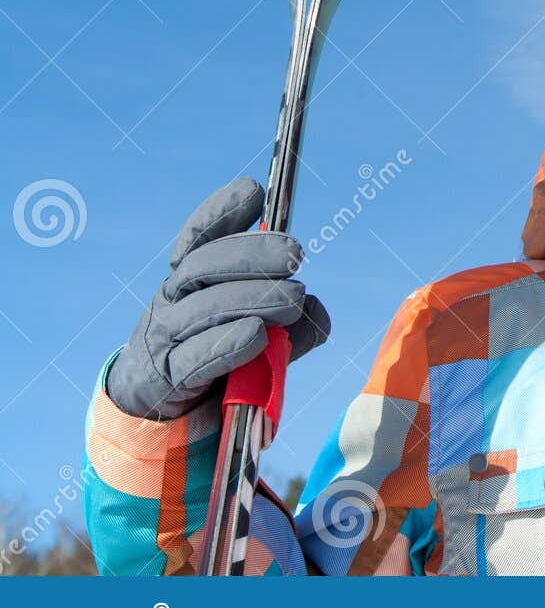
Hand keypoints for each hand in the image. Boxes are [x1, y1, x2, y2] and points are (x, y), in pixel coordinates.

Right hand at [106, 178, 329, 419]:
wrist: (165, 416)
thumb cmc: (219, 361)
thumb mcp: (262, 335)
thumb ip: (292, 324)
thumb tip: (315, 310)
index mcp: (191, 280)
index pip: (199, 236)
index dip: (222, 211)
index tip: (255, 191)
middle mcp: (172, 300)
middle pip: (204, 266)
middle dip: (253, 253)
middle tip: (297, 255)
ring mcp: (165, 338)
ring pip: (204, 308)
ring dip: (252, 298)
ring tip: (293, 299)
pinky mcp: (167, 379)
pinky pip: (196, 358)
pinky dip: (228, 344)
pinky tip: (257, 335)